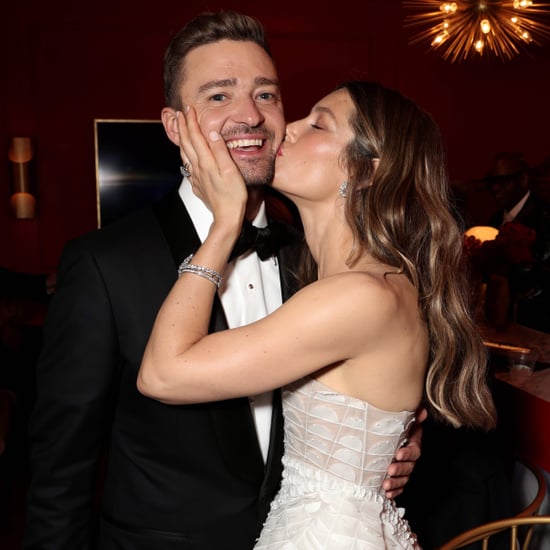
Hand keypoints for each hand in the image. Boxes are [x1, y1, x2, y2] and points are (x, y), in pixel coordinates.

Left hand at [177, 107, 245, 233]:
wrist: (227, 217)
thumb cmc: (233, 196)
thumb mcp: (231, 170)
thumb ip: (220, 150)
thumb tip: (211, 132)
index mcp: (206, 162)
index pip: (196, 136)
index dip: (191, 121)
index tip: (189, 109)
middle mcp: (198, 168)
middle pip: (186, 143)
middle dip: (182, 127)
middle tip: (180, 114)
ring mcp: (196, 177)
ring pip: (184, 154)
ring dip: (181, 140)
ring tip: (180, 130)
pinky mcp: (198, 185)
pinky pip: (187, 166)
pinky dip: (184, 155)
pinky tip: (186, 155)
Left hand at [382, 407, 426, 498]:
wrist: (388, 437)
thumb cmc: (397, 430)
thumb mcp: (404, 423)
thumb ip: (413, 417)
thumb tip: (421, 409)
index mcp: (412, 446)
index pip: (413, 451)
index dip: (407, 453)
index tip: (398, 454)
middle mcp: (410, 460)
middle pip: (408, 467)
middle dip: (400, 469)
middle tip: (390, 470)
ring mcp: (405, 470)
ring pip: (403, 479)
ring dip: (395, 483)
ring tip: (386, 484)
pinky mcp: (398, 478)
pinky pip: (399, 487)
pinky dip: (394, 491)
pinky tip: (387, 493)